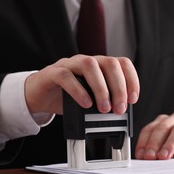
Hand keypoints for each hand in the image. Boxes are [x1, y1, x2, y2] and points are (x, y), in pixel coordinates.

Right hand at [24, 55, 139, 114]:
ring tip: (104, 108)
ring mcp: (70, 64)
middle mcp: (87, 61)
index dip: (131, 80)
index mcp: (100, 66)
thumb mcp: (92, 100)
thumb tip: (121, 111)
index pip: (122, 64)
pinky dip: (79, 90)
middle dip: (119, 88)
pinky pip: (66, 76)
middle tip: (119, 109)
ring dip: (101, 88)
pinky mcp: (53, 73)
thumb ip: (106, 101)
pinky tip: (85, 104)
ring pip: (90, 65)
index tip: (133, 99)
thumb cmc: (68, 97)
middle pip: (110, 64)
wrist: (41, 96)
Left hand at [135, 109, 173, 159]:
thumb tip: (145, 161)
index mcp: (166, 121)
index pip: (150, 128)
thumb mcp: (171, 150)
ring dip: (170, 143)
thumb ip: (159, 152)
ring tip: (164, 156)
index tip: (141, 155)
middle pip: (163, 127)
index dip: (144, 142)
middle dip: (155, 143)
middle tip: (151, 157)